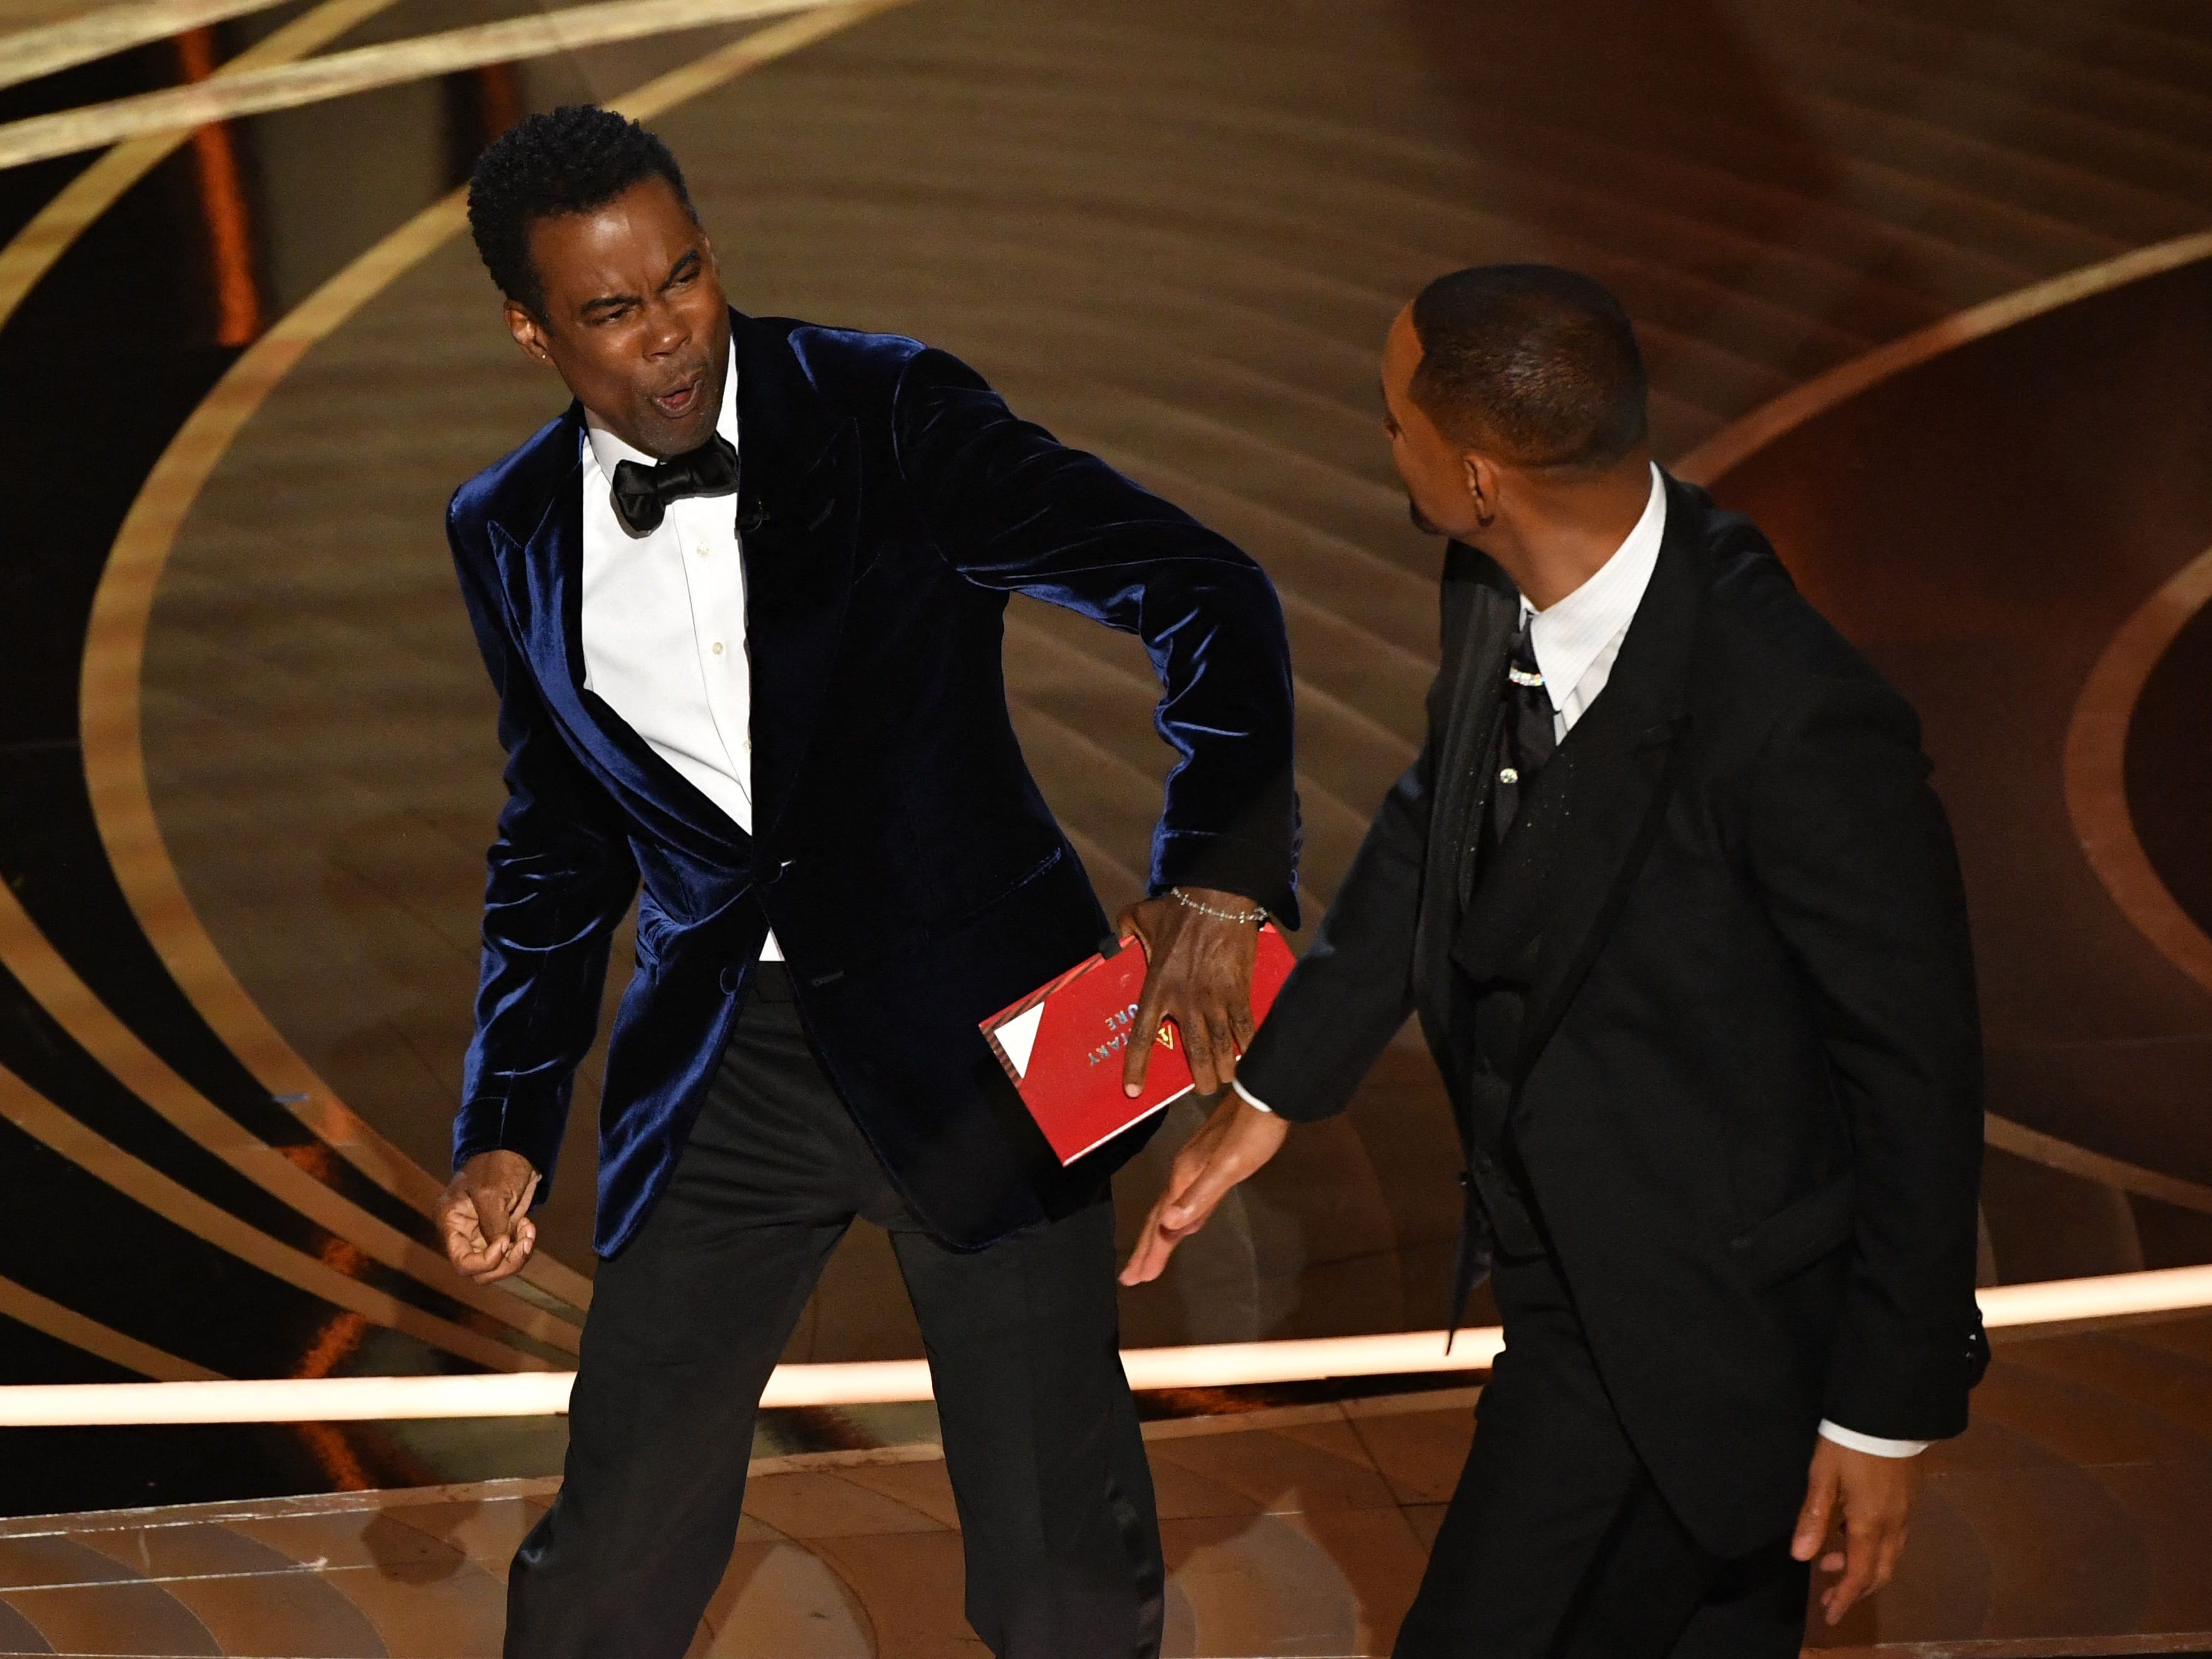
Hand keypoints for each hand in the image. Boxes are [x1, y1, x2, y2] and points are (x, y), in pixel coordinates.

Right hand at [437, 1150, 541, 1284]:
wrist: (515, 1151)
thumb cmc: (496, 1165)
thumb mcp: (491, 1192)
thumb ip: (493, 1224)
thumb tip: (500, 1249)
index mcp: (452, 1223)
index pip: (461, 1262)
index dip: (484, 1263)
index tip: (504, 1245)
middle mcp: (464, 1234)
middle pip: (480, 1272)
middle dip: (505, 1264)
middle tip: (524, 1243)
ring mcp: (482, 1235)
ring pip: (498, 1267)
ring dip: (518, 1255)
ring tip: (528, 1232)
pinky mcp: (500, 1233)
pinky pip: (511, 1253)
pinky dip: (523, 1245)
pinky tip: (528, 1226)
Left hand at [1116, 887, 1261, 1097]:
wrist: (1219, 898)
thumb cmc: (1179, 909)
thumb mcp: (1141, 916)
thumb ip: (1126, 928)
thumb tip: (1117, 937)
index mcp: (1156, 988)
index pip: (1142, 1037)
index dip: (1137, 1068)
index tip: (1133, 1092)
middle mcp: (1185, 1002)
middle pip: (1194, 1054)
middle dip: (1202, 1079)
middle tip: (1203, 1087)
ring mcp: (1215, 1000)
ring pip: (1221, 1049)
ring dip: (1226, 1070)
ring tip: (1227, 1079)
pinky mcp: (1239, 992)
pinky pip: (1246, 1029)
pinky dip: (1250, 1046)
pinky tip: (1252, 1057)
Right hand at [1119, 1091, 1287, 1284]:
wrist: (1267, 1097)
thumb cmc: (1253, 1132)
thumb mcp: (1229, 1166)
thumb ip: (1199, 1196)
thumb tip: (1170, 1225)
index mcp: (1185, 1177)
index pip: (1162, 1223)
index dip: (1151, 1251)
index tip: (1135, 1279)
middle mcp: (1185, 1173)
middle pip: (1160, 1217)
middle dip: (1147, 1248)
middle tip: (1132, 1278)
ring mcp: (1196, 1167)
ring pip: (1172, 1209)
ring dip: (1161, 1235)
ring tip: (1151, 1258)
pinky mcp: (1211, 1164)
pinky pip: (1188, 1200)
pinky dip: (1181, 1219)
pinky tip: (1186, 1225)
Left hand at [1793, 1436, 1922, 1625]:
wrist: (1889, 1413)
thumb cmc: (1850, 1443)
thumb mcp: (1823, 1476)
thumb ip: (1814, 1517)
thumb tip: (1801, 1557)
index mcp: (1871, 1525)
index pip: (1860, 1574)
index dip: (1844, 1597)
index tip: (1830, 1615)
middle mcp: (1893, 1525)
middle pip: (1879, 1571)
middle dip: (1855, 1589)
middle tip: (1830, 1596)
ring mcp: (1904, 1512)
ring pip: (1889, 1555)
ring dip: (1864, 1568)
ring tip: (1833, 1562)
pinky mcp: (1908, 1498)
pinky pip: (1894, 1537)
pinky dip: (1873, 1548)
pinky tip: (1853, 1535)